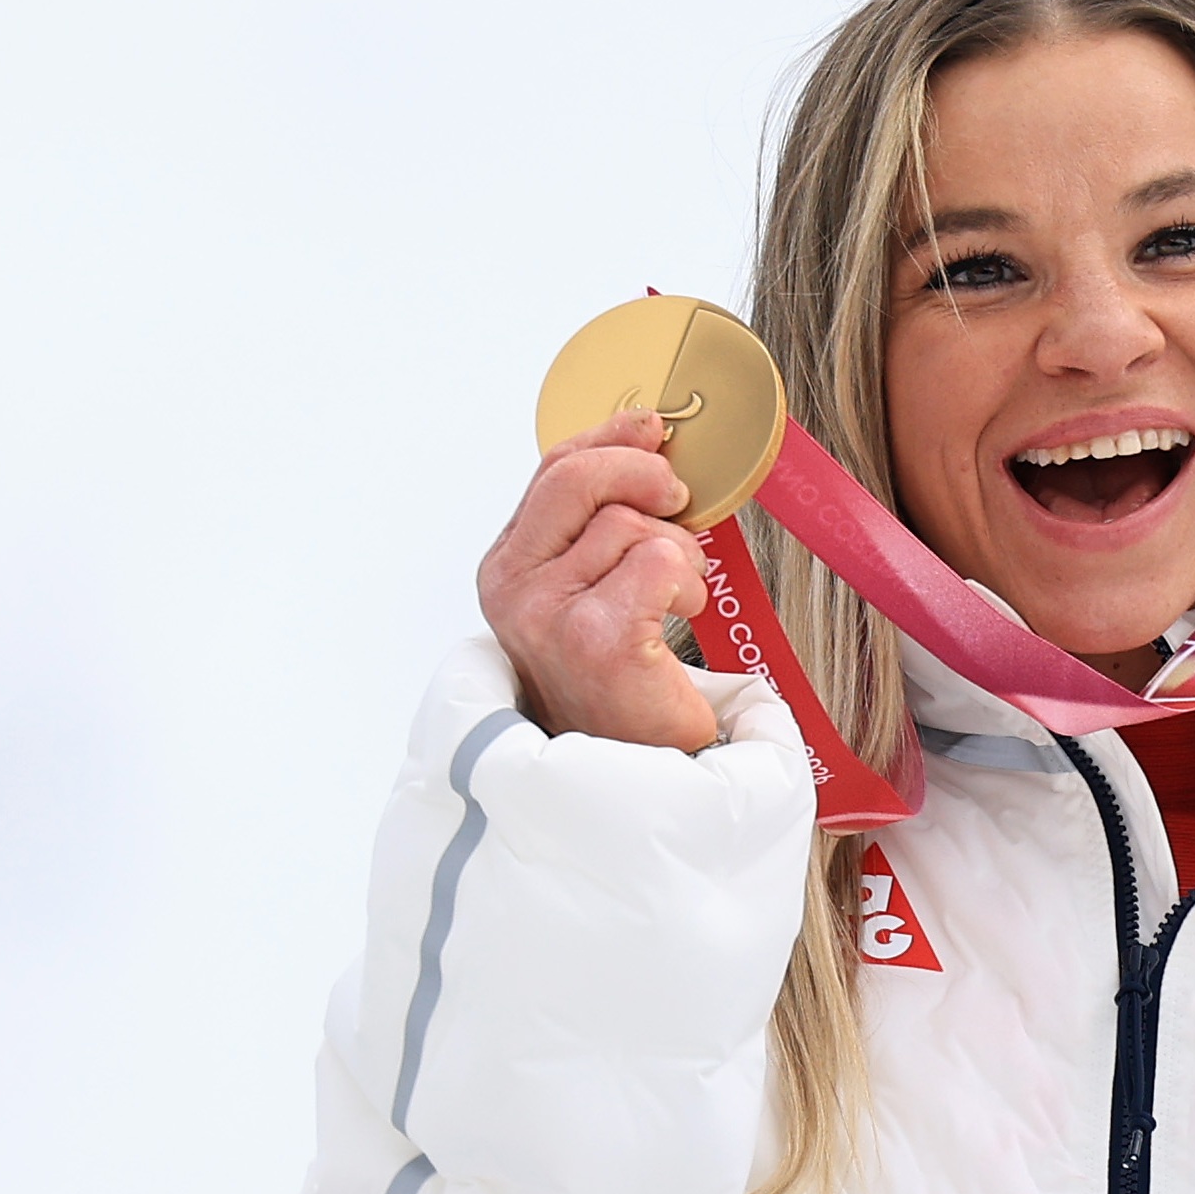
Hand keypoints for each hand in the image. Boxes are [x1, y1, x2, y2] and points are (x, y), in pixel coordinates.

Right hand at [477, 410, 719, 751]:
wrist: (629, 764)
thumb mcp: (588, 588)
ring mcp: (550, 615)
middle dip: (642, 472)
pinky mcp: (597, 639)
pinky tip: (681, 611)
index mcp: (507, 569)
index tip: (652, 429)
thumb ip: (597, 524)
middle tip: (678, 500)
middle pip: (577, 477)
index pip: (553, 471)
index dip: (609, 438)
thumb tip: (647, 440)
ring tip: (676, 595)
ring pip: (631, 524)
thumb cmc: (614, 679)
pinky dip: (686, 579)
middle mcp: (514, 590)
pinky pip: (658, 561)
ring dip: (677, 551)